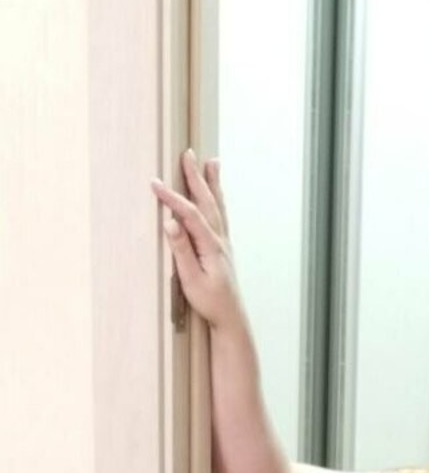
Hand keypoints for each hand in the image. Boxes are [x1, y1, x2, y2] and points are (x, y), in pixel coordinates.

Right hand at [150, 150, 242, 329]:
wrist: (230, 317)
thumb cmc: (209, 302)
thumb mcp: (191, 279)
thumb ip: (182, 250)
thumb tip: (171, 222)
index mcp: (211, 246)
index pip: (190, 214)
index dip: (172, 198)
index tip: (154, 184)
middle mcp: (221, 240)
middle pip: (208, 202)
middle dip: (196, 177)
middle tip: (188, 154)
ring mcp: (224, 243)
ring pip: (218, 206)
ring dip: (213, 183)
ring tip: (212, 161)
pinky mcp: (222, 247)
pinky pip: (221, 215)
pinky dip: (218, 199)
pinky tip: (216, 192)